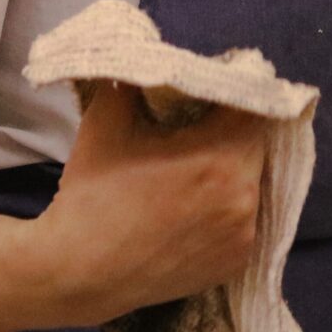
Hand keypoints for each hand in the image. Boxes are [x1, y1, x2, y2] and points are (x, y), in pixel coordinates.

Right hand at [30, 84, 268, 328]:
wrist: (78, 273)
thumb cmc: (93, 195)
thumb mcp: (107, 120)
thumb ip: (137, 79)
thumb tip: (154, 58)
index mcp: (220, 157)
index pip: (250, 106)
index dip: (231, 91)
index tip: (211, 89)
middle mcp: (244, 197)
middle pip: (253, 144)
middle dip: (231, 130)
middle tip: (200, 126)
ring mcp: (245, 236)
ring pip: (250, 181)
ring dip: (230, 169)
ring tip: (195, 168)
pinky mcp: (237, 263)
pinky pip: (244, 218)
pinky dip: (227, 206)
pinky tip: (194, 205)